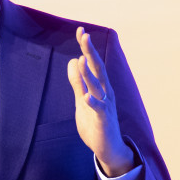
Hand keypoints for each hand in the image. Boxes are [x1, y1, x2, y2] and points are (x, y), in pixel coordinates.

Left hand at [67, 27, 135, 176]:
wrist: (107, 148)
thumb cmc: (95, 123)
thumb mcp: (82, 100)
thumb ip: (77, 83)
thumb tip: (72, 62)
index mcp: (100, 87)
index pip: (93, 63)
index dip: (87, 48)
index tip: (81, 31)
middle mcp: (106, 93)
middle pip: (98, 69)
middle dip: (91, 53)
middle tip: (85, 36)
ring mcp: (106, 106)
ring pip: (97, 87)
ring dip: (89, 74)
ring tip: (81, 60)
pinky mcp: (103, 120)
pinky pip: (99, 110)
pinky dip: (93, 103)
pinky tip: (86, 97)